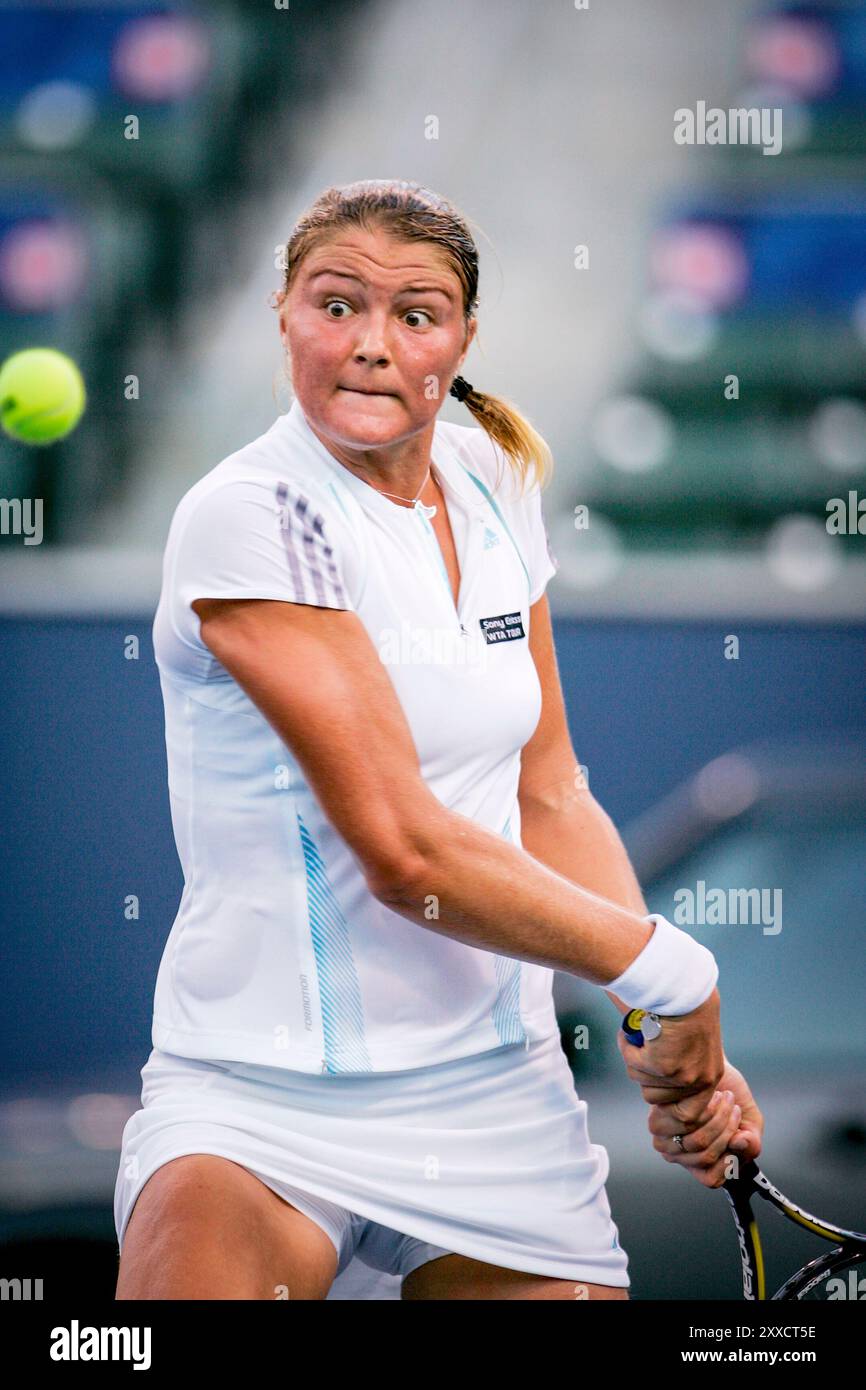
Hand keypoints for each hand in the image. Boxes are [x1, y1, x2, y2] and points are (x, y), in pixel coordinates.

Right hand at [616, 988, 724, 1106]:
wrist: (683, 988)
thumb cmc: (687, 1008)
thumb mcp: (696, 1045)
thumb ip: (685, 1067)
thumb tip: (661, 1089)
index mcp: (710, 1077)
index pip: (688, 1114)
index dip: (666, 1103)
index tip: (655, 1085)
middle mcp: (698, 1081)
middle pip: (657, 1100)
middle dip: (645, 1078)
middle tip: (643, 1056)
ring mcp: (680, 1076)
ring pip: (641, 1082)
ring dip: (635, 1060)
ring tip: (639, 1039)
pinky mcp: (661, 1065)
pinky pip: (632, 1064)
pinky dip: (627, 1047)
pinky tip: (631, 1032)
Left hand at [646, 1058, 764, 1187]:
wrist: (710, 1064)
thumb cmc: (730, 1095)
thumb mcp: (749, 1122)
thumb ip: (752, 1142)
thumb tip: (739, 1144)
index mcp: (701, 1163)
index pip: (711, 1179)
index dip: (729, 1162)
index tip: (739, 1136)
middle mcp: (680, 1155)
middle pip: (707, 1157)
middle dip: (728, 1129)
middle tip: (734, 1107)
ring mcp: (666, 1139)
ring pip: (697, 1142)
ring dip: (719, 1117)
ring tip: (725, 1098)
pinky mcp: (658, 1120)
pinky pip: (687, 1124)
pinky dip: (705, 1108)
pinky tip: (710, 1094)